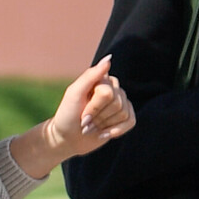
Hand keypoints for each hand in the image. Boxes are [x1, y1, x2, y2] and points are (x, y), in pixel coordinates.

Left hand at [7, 56, 135, 177]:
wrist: (67, 138)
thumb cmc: (67, 115)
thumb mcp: (74, 93)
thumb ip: (90, 75)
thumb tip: (109, 59)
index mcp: (102, 79)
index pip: (107, 93)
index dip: (94, 107)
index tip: (81, 114)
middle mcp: (113, 88)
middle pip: (117, 104)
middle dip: (99, 117)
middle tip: (85, 121)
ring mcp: (121, 103)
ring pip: (124, 113)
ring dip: (104, 125)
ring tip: (92, 126)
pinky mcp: (125, 117)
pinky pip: (131, 121)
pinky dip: (116, 131)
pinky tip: (104, 133)